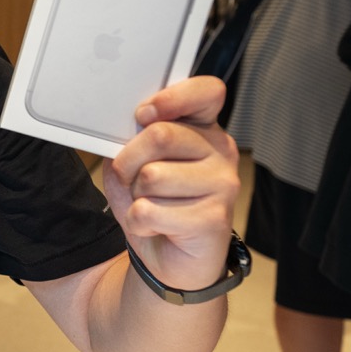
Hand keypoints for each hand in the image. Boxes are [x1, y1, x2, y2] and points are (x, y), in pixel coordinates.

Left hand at [103, 76, 239, 291]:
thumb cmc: (152, 203)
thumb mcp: (133, 165)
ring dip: (133, 196)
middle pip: (160, 135)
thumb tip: (132, 129)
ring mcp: (223, 184)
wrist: (169, 259)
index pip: (207, 92)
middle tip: (131, 181)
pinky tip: (154, 227)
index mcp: (202, 129)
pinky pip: (150, 211)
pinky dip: (137, 222)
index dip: (172, 98)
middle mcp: (220, 151)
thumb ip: (133, 141)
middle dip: (127, 161)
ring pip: (151, 176)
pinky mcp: (215, 218)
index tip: (144, 114)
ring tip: (148, 206)